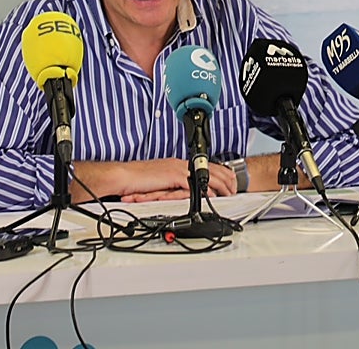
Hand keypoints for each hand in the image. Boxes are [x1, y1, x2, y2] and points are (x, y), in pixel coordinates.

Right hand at [120, 160, 238, 202]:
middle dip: (224, 177)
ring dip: (219, 183)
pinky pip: (192, 183)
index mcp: (176, 164)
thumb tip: (181, 190)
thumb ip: (171, 184)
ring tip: (229, 191)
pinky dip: (204, 189)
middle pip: (207, 169)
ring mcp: (176, 169)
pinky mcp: (172, 177)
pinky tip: (212, 194)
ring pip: (204, 174)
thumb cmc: (136, 180)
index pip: (202, 166)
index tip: (227, 178)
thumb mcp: (159, 182)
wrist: (124, 176)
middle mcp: (178, 164)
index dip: (217, 172)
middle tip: (234, 185)